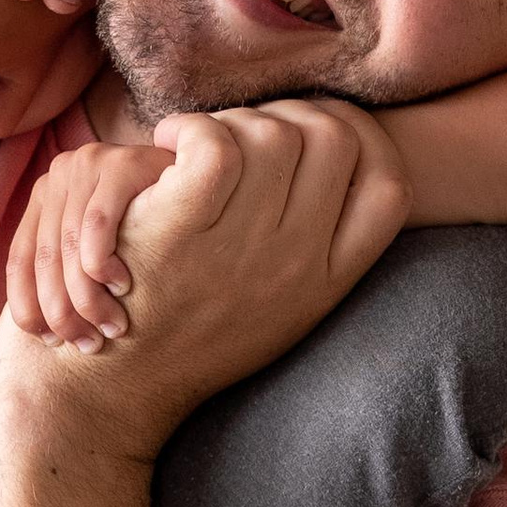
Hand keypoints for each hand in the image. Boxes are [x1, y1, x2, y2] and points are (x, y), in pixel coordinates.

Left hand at [0, 102, 407, 458]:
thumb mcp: (281, 307)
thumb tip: (333, 164)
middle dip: (292, 117)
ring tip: (197, 145)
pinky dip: (191, 129)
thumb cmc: (191, 336)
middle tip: (244, 136)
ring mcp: (242, 246)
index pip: (389, 188)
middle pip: (334, 140)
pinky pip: (214, 144)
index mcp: (326, 282)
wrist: (117, 389)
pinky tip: (166, 144)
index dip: (365, 140)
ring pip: (274, 134)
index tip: (316, 133)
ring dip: (235, 121)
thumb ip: (316, 247)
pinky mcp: (183, 227)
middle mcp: (295, 264)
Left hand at [6, 138, 172, 347]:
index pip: (20, 261)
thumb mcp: (102, 243)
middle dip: (64, 313)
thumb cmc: (152, 223)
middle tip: (90, 345)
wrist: (199, 176)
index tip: (52, 343)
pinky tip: (122, 285)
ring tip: (113, 327)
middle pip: (44, 260)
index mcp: (44, 196)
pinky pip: (98, 224)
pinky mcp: (120, 164)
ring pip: (70, 249)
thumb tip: (46, 331)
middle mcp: (58, 176)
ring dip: (89, 298)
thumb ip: (71, 270)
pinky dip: (103, 262)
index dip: (30, 308)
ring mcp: (86, 165)